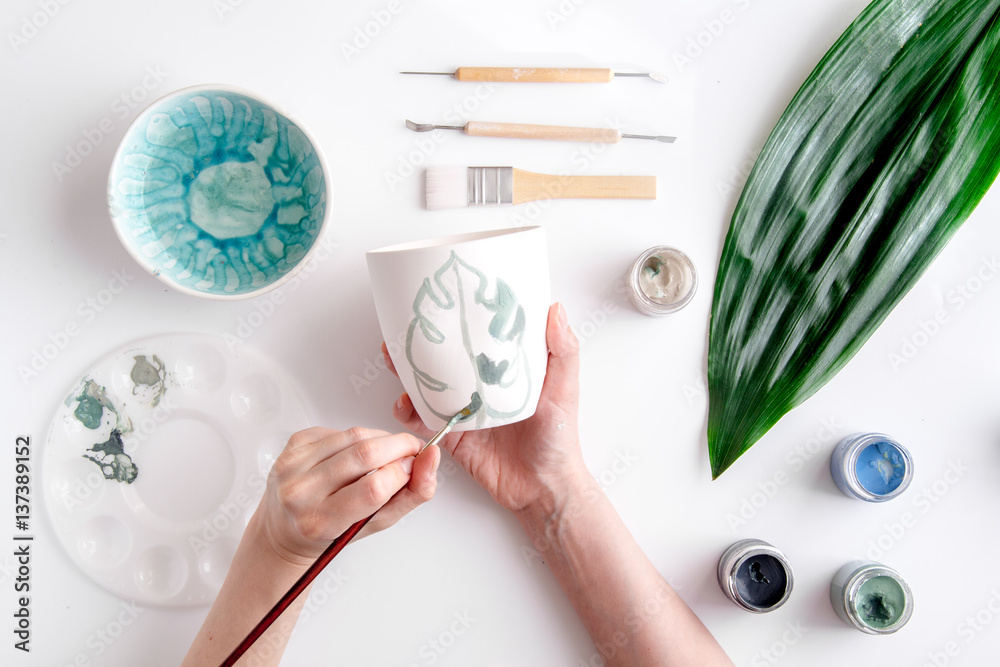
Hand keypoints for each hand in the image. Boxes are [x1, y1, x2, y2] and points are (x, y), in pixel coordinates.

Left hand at [258, 427, 440, 564]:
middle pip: (365, 454)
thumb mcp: (376, 524)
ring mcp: (291, 465)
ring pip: (354, 435)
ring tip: (386, 454)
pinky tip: (357, 452)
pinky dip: (357, 437)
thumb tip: (431, 459)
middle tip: (412, 451)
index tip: (415, 467)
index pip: (374, 488)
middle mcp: (300, 492)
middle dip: (400, 446)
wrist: (285, 528)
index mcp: (320, 522)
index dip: (404, 472)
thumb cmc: (331, 532)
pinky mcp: (292, 444)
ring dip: (381, 440)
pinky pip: (338, 429)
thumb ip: (412, 494)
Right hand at [384, 302, 587, 513]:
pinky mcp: (452, 437)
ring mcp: (463, 411)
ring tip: (392, 359)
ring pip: (426, 386)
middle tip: (401, 329)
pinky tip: (403, 404)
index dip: (459, 318)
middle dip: (419, 343)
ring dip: (406, 372)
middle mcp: (480, 387)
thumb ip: (562, 351)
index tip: (441, 299)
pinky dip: (409, 413)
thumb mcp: (564, 389)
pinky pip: (423, 422)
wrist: (543, 488)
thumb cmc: (558, 438)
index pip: (478, 337)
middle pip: (444, 359)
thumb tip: (556, 309)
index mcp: (504, 370)